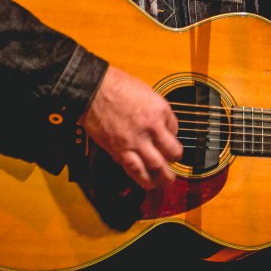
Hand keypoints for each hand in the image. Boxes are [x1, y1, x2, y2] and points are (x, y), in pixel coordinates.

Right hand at [79, 66, 182, 189]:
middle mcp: (152, 128)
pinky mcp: (119, 150)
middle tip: (176, 166)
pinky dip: (142, 179)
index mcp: (160, 110)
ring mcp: (136, 141)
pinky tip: (146, 184)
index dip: (173, 135)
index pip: (176, 129)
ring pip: (156, 166)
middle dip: (175, 161)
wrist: (93, 90)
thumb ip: (156, 110)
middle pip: (172, 152)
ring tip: (166, 182)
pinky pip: (134, 169)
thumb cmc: (117, 86)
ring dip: (163, 177)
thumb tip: (161, 124)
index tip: (168, 139)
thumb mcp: (146, 92)